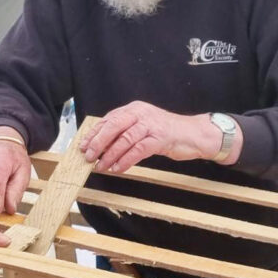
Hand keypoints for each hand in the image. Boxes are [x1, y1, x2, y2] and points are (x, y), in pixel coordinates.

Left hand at [80, 101, 223, 171]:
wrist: (194, 134)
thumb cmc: (166, 133)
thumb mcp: (142, 128)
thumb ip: (124, 132)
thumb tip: (100, 145)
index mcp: (134, 109)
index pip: (108, 120)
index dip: (94, 133)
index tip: (83, 145)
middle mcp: (141, 114)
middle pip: (113, 126)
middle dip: (98, 142)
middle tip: (89, 155)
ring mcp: (151, 125)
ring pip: (124, 139)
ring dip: (110, 155)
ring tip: (101, 166)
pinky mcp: (160, 138)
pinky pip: (138, 150)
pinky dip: (125, 160)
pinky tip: (117, 168)